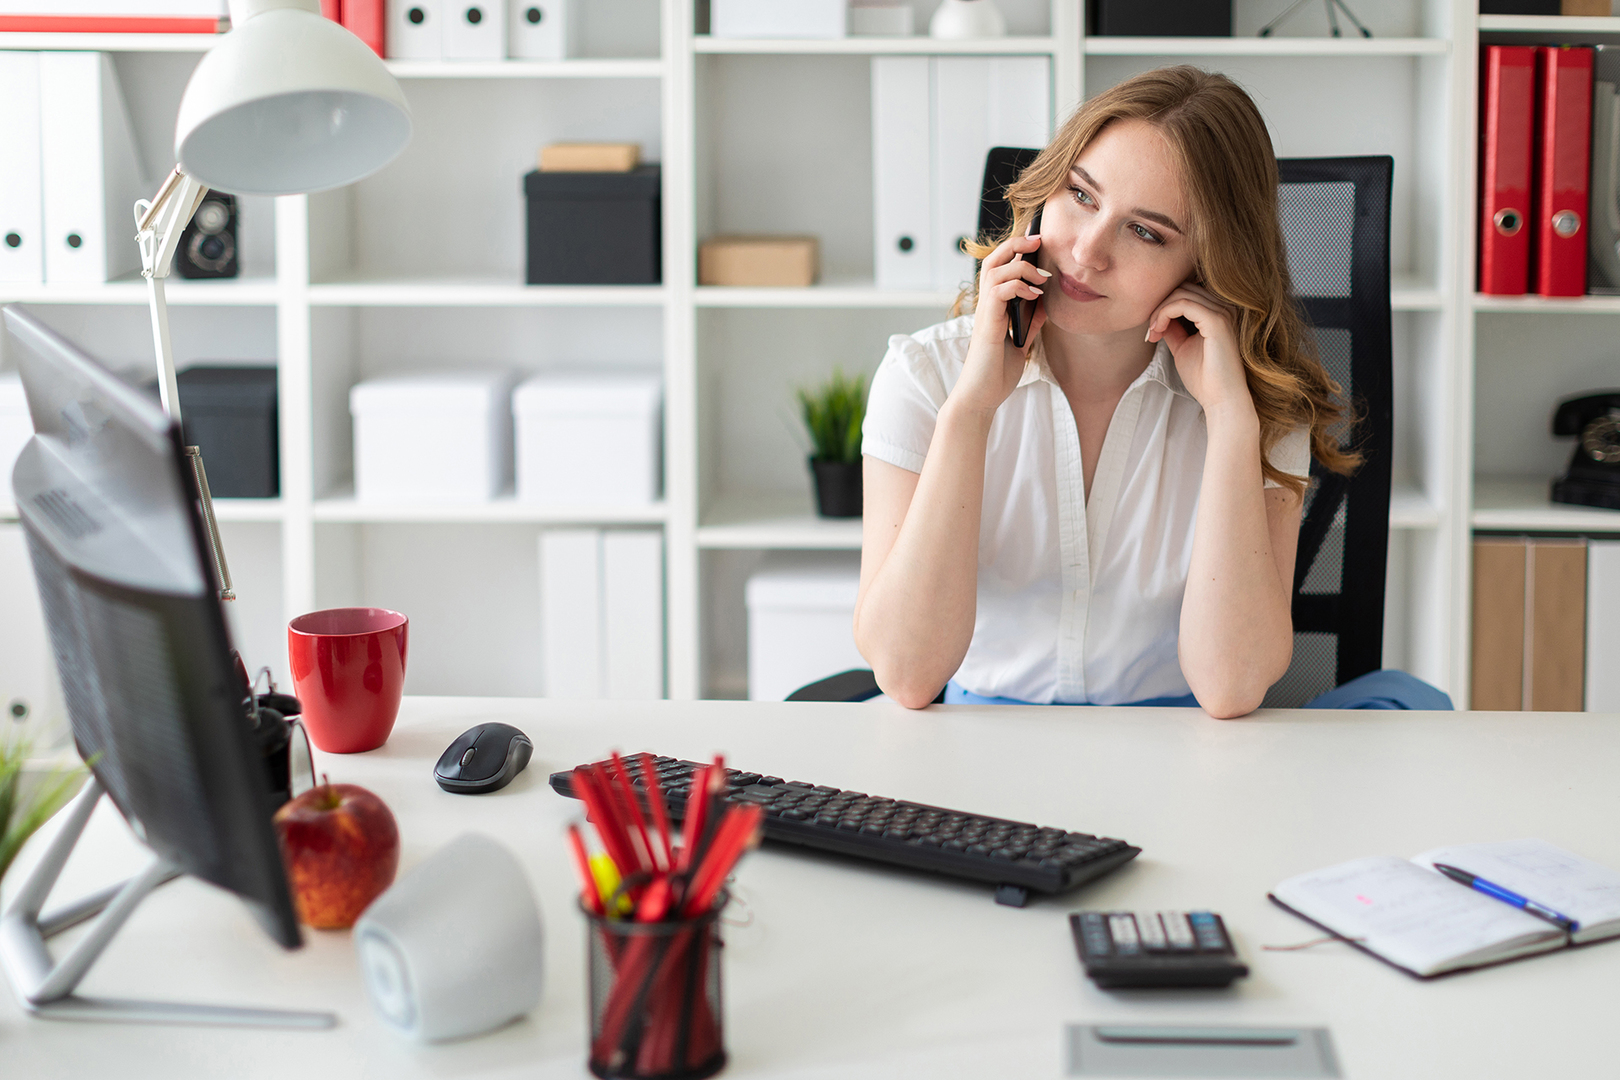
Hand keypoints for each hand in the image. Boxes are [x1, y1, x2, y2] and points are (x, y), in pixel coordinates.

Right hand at [953, 233, 1049, 416]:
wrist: (982, 397)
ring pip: (995, 270)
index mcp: (993, 307)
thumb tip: (1044, 303)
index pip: (1000, 267)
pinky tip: (1035, 296)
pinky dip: (1018, 286)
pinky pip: (999, 291)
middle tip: (1039, 239)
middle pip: (993, 259)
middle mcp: (986, 305)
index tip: (1038, 244)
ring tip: (1042, 276)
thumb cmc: (996, 373)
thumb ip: (1030, 322)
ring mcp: (985, 313)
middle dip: (1016, 244)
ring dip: (1022, 265)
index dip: (1016, 250)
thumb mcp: (1021, 343)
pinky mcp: (988, 323)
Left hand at [1145, 283, 1252, 419]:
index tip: (1152, 330)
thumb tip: (1157, 315)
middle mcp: (1224, 307)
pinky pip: (1183, 304)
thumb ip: (1173, 328)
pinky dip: (1164, 314)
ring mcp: (1223, 312)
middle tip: (1150, 331)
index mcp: (1219, 311)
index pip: (1186, 291)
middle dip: (1159, 306)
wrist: (1222, 399)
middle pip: (1182, 288)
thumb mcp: (1182, 346)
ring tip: (1153, 333)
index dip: (1164, 305)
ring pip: (1180, 294)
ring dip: (1159, 311)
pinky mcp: (1217, 321)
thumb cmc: (1204, 378)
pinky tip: (1157, 331)